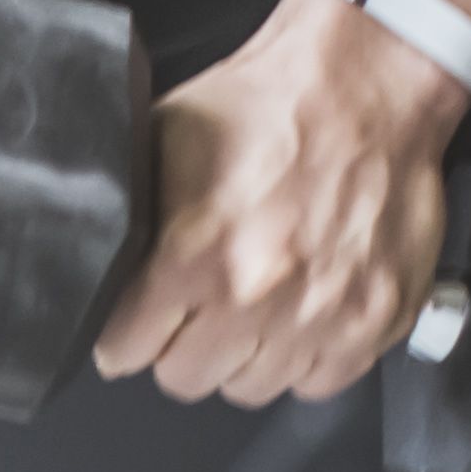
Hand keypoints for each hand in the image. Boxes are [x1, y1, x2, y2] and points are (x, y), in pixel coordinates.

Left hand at [92, 0, 463, 406]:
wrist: (367, 83)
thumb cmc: (267, 105)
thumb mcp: (162, 142)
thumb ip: (131, 213)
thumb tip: (94, 259)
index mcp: (193, 254)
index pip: (125, 351)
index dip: (123, 335)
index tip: (133, 325)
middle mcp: (257, 296)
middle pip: (185, 379)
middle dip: (180, 347)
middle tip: (195, 312)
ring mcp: (322, 315)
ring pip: (252, 388)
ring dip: (243, 356)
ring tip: (251, 310)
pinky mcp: (376, 319)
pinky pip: (320, 382)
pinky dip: (305, 359)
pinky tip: (298, 317)